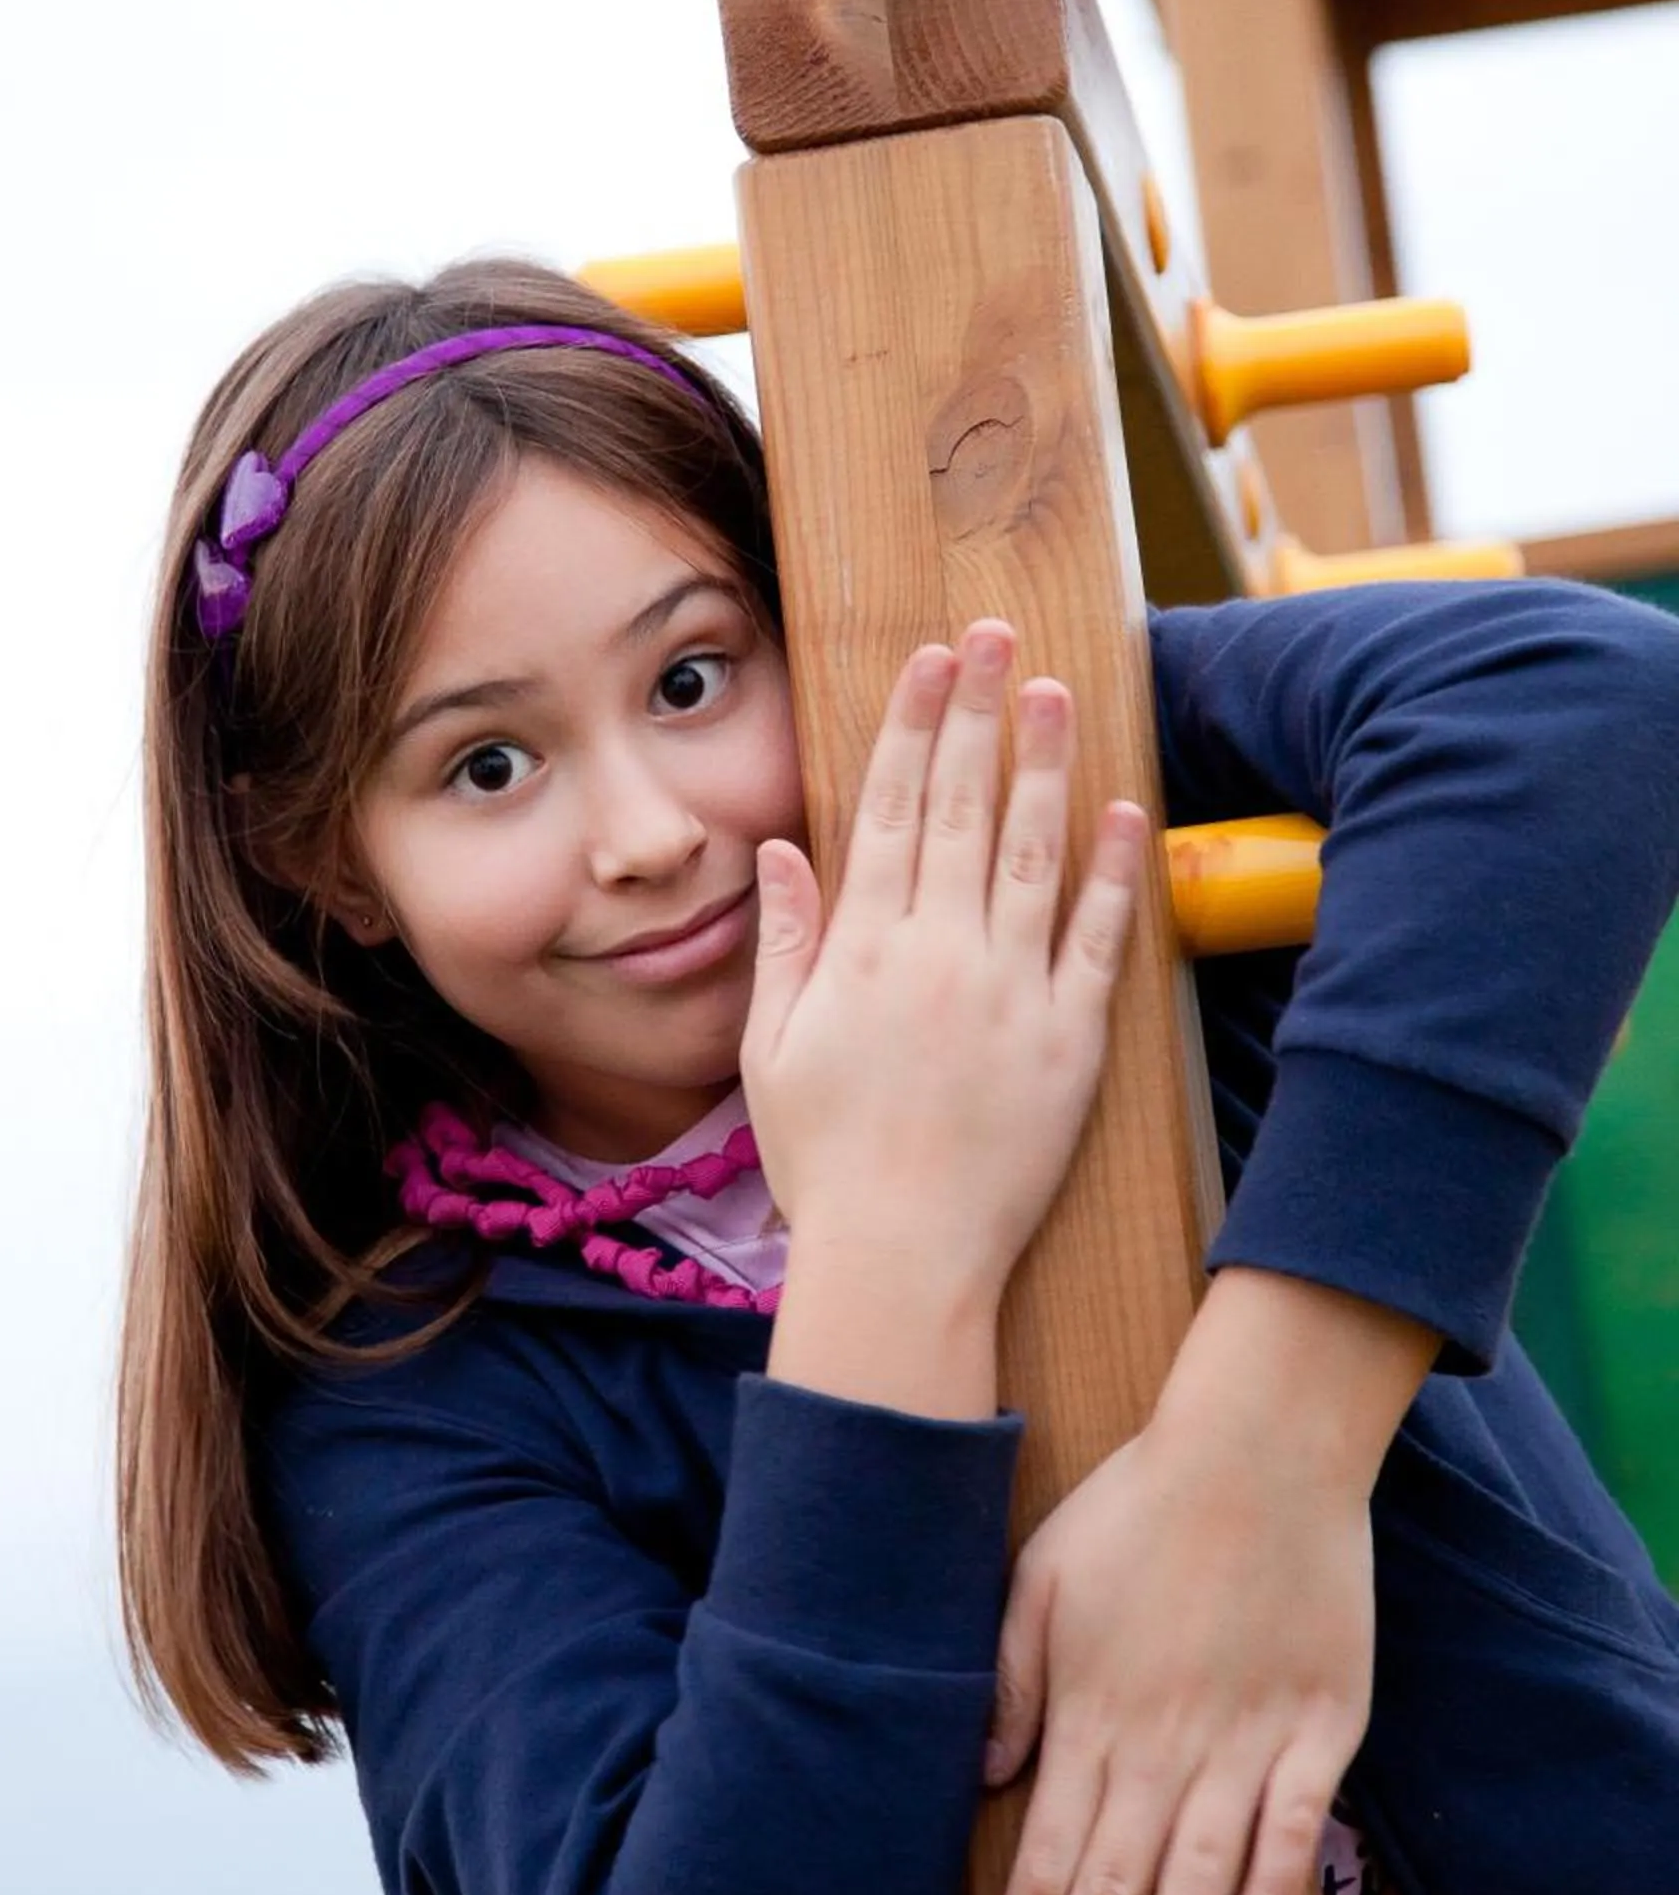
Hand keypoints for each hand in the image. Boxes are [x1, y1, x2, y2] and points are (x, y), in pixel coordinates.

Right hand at [740, 621, 1146, 1298]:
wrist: (904, 1260)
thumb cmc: (827, 1162)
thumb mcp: (773, 1050)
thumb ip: (787, 942)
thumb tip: (781, 847)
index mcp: (863, 951)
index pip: (891, 808)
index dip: (914, 724)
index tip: (932, 661)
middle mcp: (939, 954)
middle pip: (964, 807)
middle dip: (980, 713)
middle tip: (997, 634)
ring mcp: (1011, 993)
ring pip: (1035, 852)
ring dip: (1046, 764)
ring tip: (1057, 690)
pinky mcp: (1071, 1040)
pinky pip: (1098, 938)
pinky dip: (1113, 871)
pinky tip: (1122, 809)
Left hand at [975, 1413, 1373, 1894]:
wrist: (1258, 1449)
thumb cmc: (1137, 1507)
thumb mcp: (1040, 1578)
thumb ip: (1010, 1681)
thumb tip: (988, 1777)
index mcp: (1089, 1715)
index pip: (1047, 1860)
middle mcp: (1161, 1743)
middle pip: (1114, 1892)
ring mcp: (1244, 1738)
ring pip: (1197, 1881)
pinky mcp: (1318, 1725)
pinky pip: (1292, 1826)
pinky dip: (1270, 1892)